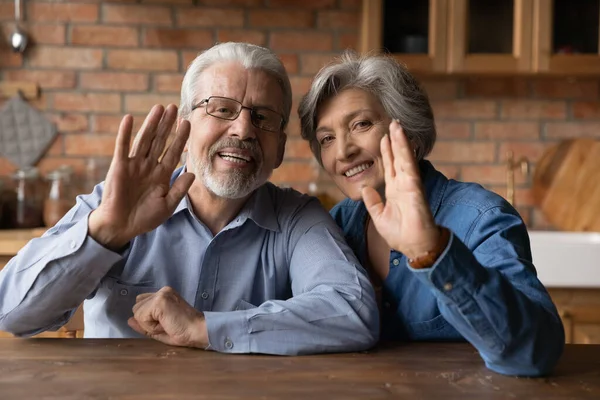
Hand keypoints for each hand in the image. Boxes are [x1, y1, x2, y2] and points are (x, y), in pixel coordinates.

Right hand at [88, 104, 194, 249]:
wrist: (121, 226)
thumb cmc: (144, 218)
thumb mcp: (167, 205)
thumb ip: (179, 189)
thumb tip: (192, 174)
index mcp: (162, 175)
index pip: (173, 152)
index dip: (180, 138)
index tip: (187, 123)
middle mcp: (149, 166)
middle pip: (160, 141)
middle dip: (167, 125)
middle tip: (174, 107)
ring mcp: (134, 165)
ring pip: (144, 140)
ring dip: (151, 124)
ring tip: (158, 108)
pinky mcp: (119, 167)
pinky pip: (122, 147)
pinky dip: (125, 133)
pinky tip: (129, 119)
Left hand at [128, 287, 207, 347]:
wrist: (198, 331)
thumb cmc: (183, 332)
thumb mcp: (159, 328)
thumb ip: (143, 323)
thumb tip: (128, 320)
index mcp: (163, 294)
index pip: (141, 304)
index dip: (148, 318)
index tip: (165, 323)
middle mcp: (161, 290)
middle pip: (136, 308)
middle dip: (147, 321)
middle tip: (166, 324)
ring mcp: (160, 294)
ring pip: (137, 313)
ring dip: (148, 324)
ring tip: (166, 324)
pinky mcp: (159, 300)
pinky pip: (141, 317)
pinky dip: (150, 326)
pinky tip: (165, 324)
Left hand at [362, 120, 439, 259]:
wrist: (414, 247)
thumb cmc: (400, 235)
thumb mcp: (379, 216)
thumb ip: (372, 202)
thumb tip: (365, 188)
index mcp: (394, 190)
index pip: (389, 166)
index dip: (386, 151)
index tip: (383, 137)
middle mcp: (403, 184)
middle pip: (397, 157)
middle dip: (394, 140)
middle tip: (392, 122)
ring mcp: (409, 184)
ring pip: (404, 157)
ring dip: (400, 140)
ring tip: (396, 124)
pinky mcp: (414, 187)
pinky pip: (409, 166)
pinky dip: (405, 152)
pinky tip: (402, 140)